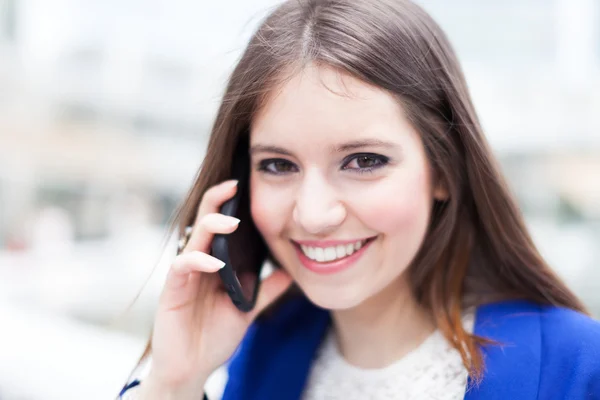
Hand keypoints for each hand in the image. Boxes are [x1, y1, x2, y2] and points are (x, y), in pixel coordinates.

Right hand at [143, 179, 291, 396]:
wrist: (192, 368)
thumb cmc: (214, 335)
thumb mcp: (247, 308)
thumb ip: (265, 289)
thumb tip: (290, 272)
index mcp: (212, 264)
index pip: (216, 226)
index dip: (226, 204)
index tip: (242, 186)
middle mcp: (196, 264)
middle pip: (201, 223)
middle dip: (216, 202)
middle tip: (234, 186)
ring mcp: (182, 277)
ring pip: (192, 240)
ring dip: (209, 228)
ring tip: (230, 223)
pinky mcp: (172, 292)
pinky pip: (182, 268)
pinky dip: (198, 262)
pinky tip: (215, 263)